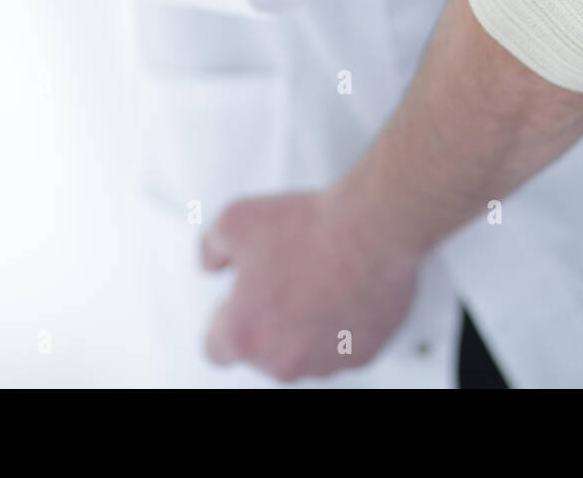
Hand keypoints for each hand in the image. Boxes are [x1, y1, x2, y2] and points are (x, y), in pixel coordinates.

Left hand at [201, 190, 419, 381]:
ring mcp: (324, 363)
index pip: (216, 351)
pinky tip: (347, 291)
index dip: (227, 322)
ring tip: (321, 281)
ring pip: (305, 354)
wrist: (373, 227)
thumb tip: (210, 265)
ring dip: (307, 328)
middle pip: (264, 353)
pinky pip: (343, 347)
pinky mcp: (361, 355)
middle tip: (288, 280)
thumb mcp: (235, 219)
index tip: (242, 302)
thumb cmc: (310, 225)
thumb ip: (210, 249)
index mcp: (242, 335)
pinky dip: (342, 326)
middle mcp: (282, 361)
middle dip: (272, 322)